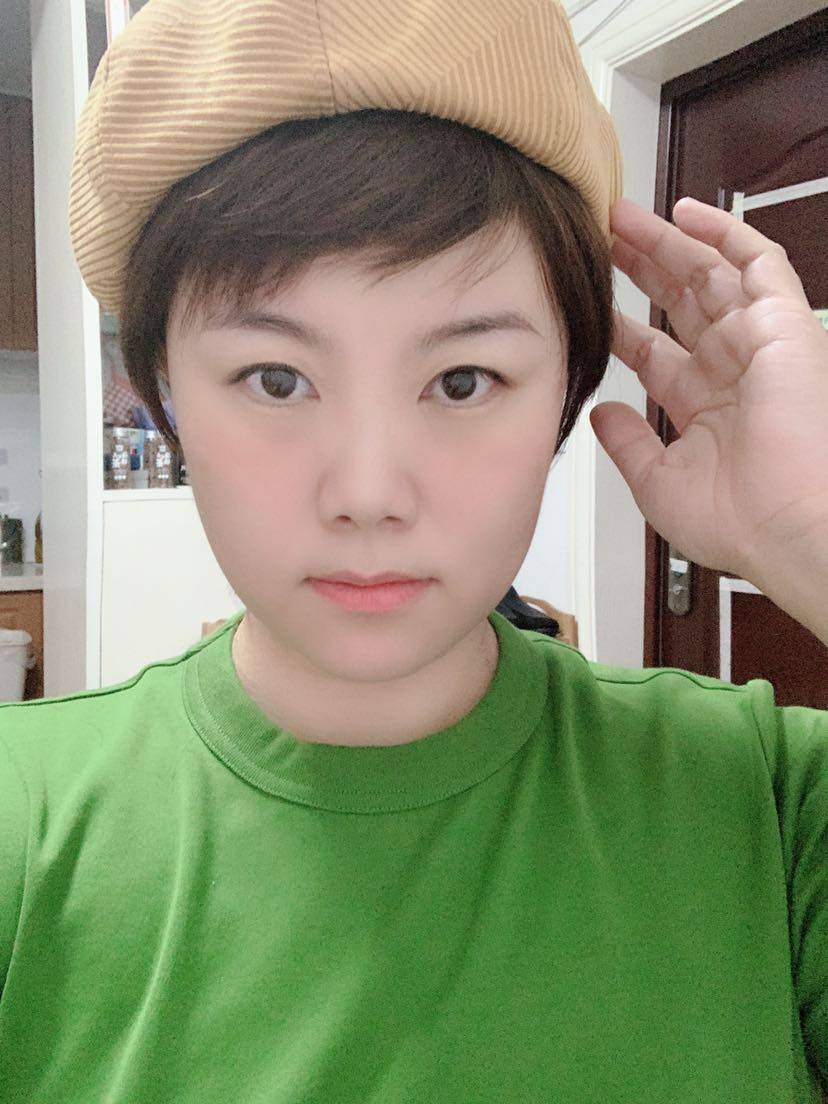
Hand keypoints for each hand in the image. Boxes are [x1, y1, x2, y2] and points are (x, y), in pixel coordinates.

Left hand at [590, 196, 827, 583]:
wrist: (784, 524)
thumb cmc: (735, 519)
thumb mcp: (657, 481)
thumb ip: (627, 443)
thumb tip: (600, 414)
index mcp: (703, 406)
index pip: (652, 352)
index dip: (618, 325)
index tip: (586, 302)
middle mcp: (730, 369)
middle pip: (679, 303)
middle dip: (639, 269)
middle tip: (601, 240)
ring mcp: (757, 343)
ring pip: (709, 274)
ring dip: (666, 242)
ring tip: (622, 217)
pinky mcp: (784, 324)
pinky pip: (757, 262)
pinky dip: (724, 234)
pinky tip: (684, 213)